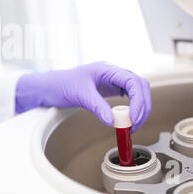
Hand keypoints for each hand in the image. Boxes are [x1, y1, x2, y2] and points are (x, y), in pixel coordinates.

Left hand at [15, 61, 151, 132]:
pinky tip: (127, 117)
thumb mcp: (80, 95)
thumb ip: (97, 107)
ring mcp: (112, 81)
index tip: (134, 117)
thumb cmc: (61, 84)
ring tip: (132, 124)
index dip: (139, 100)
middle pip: (140, 86)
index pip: (133, 81)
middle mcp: (112, 73)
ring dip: (139, 108)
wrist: (50, 86)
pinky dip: (132, 108)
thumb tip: (112, 121)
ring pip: (137, 91)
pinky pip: (128, 97)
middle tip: (136, 124)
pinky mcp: (109, 90)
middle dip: (142, 105)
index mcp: (107, 69)